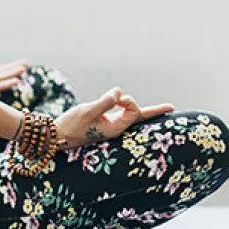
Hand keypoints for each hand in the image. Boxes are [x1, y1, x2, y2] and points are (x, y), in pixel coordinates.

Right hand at [54, 88, 175, 149]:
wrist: (58, 136)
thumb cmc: (72, 124)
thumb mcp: (88, 111)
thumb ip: (105, 102)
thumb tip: (120, 92)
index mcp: (116, 128)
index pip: (134, 111)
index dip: (128, 101)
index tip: (116, 97)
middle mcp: (116, 128)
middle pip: (139, 118)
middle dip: (155, 112)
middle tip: (171, 107)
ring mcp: (110, 127)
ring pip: (130, 117)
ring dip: (141, 110)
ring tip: (158, 109)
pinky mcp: (103, 124)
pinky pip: (121, 116)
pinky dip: (127, 109)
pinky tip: (127, 107)